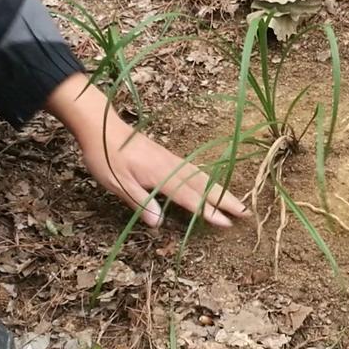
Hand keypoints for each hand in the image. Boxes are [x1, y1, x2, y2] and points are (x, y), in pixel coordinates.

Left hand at [46, 74, 248, 227]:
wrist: (101, 125)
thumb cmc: (105, 156)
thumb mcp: (115, 182)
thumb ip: (139, 201)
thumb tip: (158, 223)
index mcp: (160, 175)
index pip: (189, 197)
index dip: (208, 211)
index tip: (227, 222)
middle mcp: (171, 166)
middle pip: (203, 185)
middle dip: (225, 200)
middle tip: (246, 212)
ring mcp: (171, 159)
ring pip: (202, 176)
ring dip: (220, 189)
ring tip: (237, 200)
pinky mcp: (167, 156)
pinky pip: (194, 169)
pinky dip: (208, 179)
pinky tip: (212, 184)